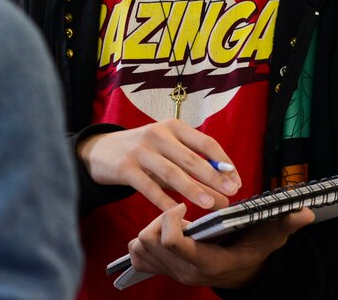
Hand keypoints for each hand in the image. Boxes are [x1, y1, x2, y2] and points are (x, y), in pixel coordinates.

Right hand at [77, 120, 240, 210]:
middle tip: (230, 194)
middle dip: (213, 177)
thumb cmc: (143, 153)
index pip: (206, 142)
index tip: (236, 182)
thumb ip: (192, 166)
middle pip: (190, 158)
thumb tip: (225, 187)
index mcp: (172, 126)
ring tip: (210, 204)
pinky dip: (164, 200)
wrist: (100, 150)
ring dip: (192, 189)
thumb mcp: (167, 151)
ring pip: (171, 172)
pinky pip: (148, 187)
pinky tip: (176, 211)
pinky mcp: (124, 167)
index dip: (224, 163)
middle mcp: (157, 134)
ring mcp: (139, 150)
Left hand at [128, 202, 314, 287]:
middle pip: (148, 242)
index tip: (182, 205)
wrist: (242, 277)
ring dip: (148, 229)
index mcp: (206, 262)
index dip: (169, 220)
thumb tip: (303, 212)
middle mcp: (184, 271)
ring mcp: (171, 273)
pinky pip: (137, 256)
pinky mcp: (162, 271)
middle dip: (157, 221)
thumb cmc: (252, 253)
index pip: (169, 241)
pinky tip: (162, 231)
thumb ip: (283, 225)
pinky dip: (142, 241)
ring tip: (170, 221)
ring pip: (139, 247)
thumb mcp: (269, 239)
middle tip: (175, 211)